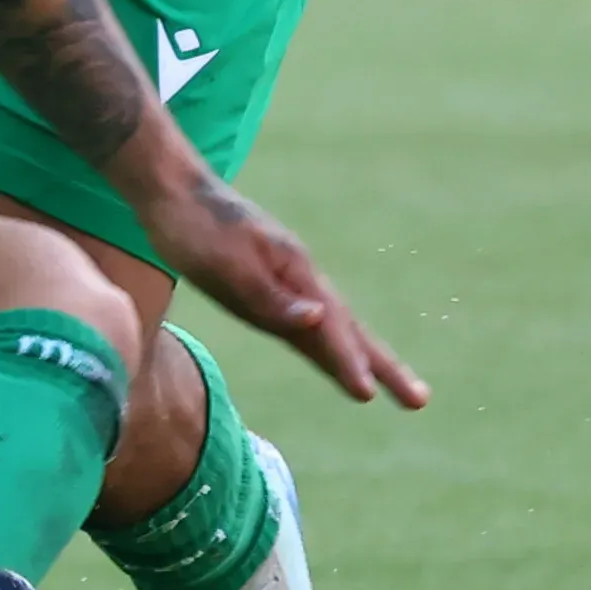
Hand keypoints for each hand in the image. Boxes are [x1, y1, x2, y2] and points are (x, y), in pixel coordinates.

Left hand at [130, 169, 429, 413]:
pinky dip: (324, 344)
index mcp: (295, 271)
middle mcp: (299, 277)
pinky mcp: (266, 284)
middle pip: (348, 328)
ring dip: (358, 358)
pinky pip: (304, 323)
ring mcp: (285, 280)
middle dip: (382, 365)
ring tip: (386, 388)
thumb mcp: (226, 265)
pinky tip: (332, 357)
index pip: (330, 326)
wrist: (170, 189)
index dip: (347, 361)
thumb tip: (319, 321)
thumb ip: (271, 297)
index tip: (368, 395)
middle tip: (420, 400)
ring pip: (330, 328)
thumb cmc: (194, 226)